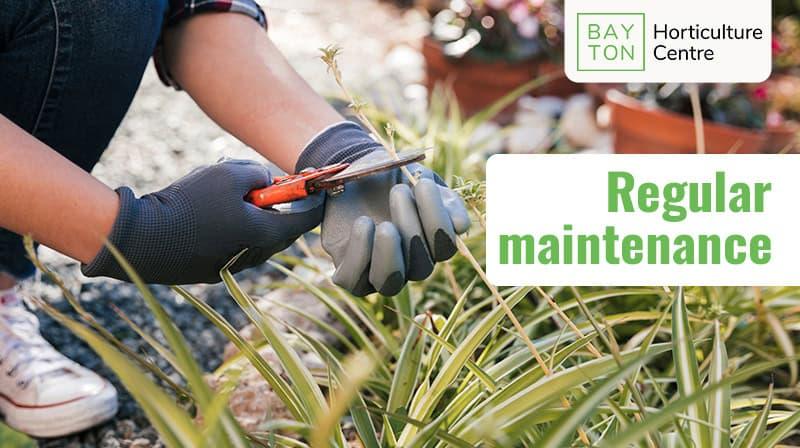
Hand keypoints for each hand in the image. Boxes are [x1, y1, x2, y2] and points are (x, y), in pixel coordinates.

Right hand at [82, 160, 323, 283]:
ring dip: (251, 215)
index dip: (315, 204)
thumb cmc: (188, 203)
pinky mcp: (210, 270)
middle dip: (277, 207)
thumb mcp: (228, 173)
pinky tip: (208, 210)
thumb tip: (265, 180)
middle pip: (278, 230)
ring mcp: (231, 266)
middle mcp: (253, 256)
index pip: (304, 222)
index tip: (321, 191)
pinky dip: (232, 227)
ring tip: (227, 192)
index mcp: (264, 235)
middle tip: (269, 187)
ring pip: (254, 237)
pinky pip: (233, 245)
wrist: (141, 239)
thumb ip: (256, 173)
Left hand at [295, 122, 469, 295]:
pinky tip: (363, 223)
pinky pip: (355, 281)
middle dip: (412, 229)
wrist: (351, 173)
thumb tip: (460, 226)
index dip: (439, 221)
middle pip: (421, 267)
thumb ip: (445, 199)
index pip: (445, 248)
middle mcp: (408, 264)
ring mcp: (378, 272)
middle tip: (398, 192)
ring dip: (389, 254)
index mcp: (430, 244)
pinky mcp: (350, 273)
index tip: (424, 184)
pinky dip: (360, 254)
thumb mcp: (421, 179)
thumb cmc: (391, 177)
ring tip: (384, 225)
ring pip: (390, 284)